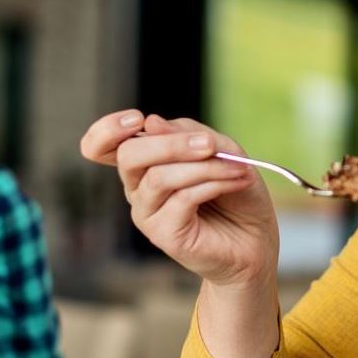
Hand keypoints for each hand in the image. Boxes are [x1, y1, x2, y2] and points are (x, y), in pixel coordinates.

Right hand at [79, 109, 278, 284]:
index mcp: (144, 163)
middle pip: (129, 156)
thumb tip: (150, 123)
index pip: (100, 146)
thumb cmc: (235, 192)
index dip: (107, 130)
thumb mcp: (220, 150)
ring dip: (204, 166)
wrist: (257, 238)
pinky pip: (182, 199)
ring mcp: (147, 213)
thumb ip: (189, 134)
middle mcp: (137, 188)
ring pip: (159, 178)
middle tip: (209, 144)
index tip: (136, 118)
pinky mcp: (163, 235)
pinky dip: (214, 184)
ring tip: (238, 167)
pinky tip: (237, 181)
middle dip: (171, 144)